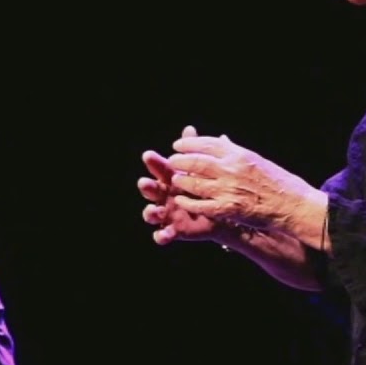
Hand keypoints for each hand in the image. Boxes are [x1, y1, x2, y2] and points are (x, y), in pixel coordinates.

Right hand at [139, 125, 234, 245]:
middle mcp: (164, 195)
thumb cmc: (205, 188)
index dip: (153, 162)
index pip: (159, 168)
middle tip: (145, 183)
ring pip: (151, 213)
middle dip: (147, 187)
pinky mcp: (172, 229)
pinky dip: (161, 235)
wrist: (220, 214)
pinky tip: (165, 235)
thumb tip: (189, 129)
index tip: (149, 155)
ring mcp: (166, 213)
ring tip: (154, 211)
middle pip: (151, 190)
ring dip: (150, 212)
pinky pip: (162, 234)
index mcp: (170, 179)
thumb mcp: (201, 170)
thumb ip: (193, 152)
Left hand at [167, 131, 315, 233]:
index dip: (189, 144)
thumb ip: (236, 152)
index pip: (207, 143)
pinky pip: (201, 205)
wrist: (292, 204)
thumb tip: (220, 141)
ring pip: (195, 182)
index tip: (178, 145)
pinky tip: (182, 201)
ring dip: (182, 180)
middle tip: (172, 161)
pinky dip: (189, 202)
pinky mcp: (228, 208)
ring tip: (176, 179)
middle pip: (196, 161)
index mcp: (239, 154)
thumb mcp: (257, 160)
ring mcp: (228, 189)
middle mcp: (231, 169)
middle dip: (180, 161)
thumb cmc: (278, 181)